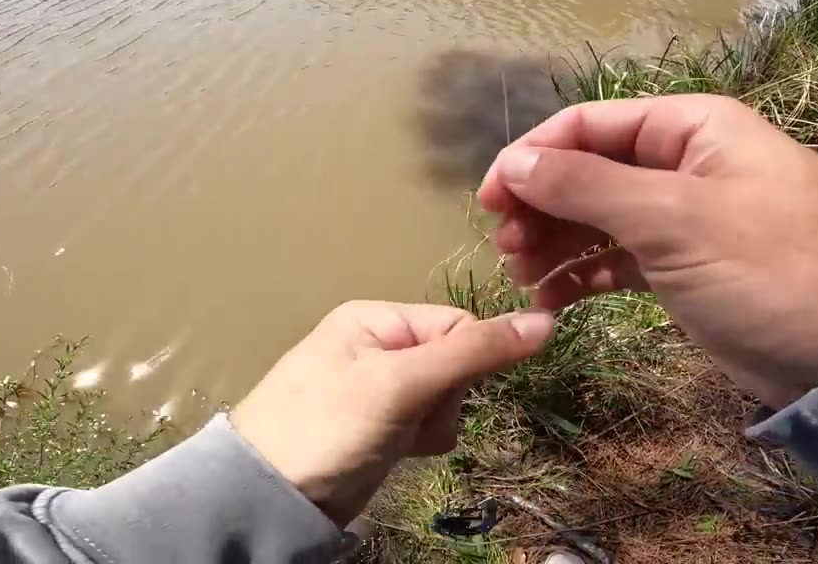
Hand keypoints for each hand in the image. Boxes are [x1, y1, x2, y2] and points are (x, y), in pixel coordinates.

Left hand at [230, 302, 553, 526]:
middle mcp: (378, 346)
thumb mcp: (402, 383)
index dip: (467, 360)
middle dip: (446, 398)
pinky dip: (422, 440)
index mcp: (376, 318)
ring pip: (445, 398)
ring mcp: (379, 389)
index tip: (442, 392)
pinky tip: (398, 452)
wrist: (270, 499)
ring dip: (434, 423)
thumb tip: (547, 320)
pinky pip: (426, 423)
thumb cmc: (329, 427)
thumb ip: (474, 352)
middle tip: (411, 416)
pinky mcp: (380, 427)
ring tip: (398, 438)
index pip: (457, 325)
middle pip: (455, 362)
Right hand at [478, 95, 817, 407]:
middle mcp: (688, 165)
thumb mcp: (675, 218)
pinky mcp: (693, 274)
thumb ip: (588, 186)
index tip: (488, 202)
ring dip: (557, 244)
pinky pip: (623, 262)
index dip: (533, 157)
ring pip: (602, 220)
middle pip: (591, 170)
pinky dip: (587, 277)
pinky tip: (553, 302)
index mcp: (692, 129)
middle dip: (542, 205)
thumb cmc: (774, 267)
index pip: (590, 124)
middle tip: (507, 252)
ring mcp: (691, 222)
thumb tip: (516, 162)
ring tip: (523, 279)